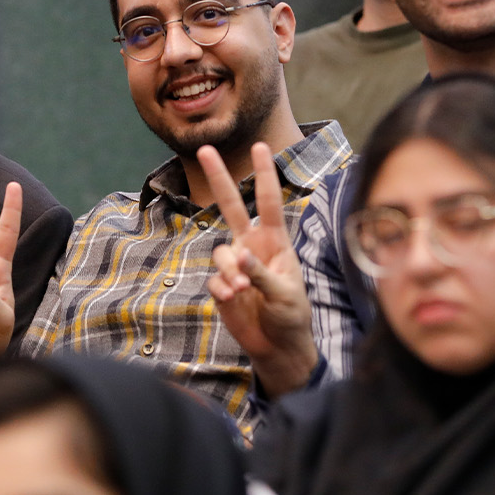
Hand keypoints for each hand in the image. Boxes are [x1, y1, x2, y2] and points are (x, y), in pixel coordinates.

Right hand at [199, 143, 318, 394]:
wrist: (277, 347)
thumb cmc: (291, 316)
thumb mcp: (285, 294)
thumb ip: (262, 273)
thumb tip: (241, 257)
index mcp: (275, 243)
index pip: (270, 202)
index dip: (265, 175)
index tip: (261, 146)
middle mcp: (252, 247)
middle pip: (232, 207)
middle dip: (219, 179)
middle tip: (204, 149)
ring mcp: (234, 266)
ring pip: (220, 252)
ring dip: (229, 270)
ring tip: (242, 290)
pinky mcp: (221, 286)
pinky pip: (214, 280)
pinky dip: (223, 290)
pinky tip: (233, 300)